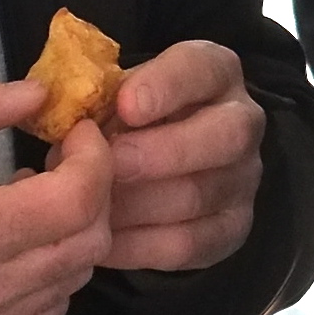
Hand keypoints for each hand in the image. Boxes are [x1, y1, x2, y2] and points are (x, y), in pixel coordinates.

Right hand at [0, 76, 113, 314]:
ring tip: (31, 205)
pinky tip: (14, 249)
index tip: (78, 135)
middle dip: (92, 193)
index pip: (75, 201)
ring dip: (72, 235)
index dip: (94, 160)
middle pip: (88, 242)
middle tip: (63, 164)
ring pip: (74, 279)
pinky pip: (48, 314)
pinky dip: (49, 276)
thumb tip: (40, 96)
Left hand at [96, 39, 266, 274]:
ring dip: (138, 204)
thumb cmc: (128, 120)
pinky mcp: (232, 228)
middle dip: (164, 151)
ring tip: (92, 206)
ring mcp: (242, 179)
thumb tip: (70, 132)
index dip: (166, 86)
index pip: (203, 68)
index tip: (125, 105)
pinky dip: (139, 246)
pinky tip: (102, 241)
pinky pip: (189, 244)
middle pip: (225, 136)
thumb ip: (100, 101)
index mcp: (215, 73)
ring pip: (200, 195)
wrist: (158, 163)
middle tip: (112, 164)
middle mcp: (241, 122)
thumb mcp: (115, 95)